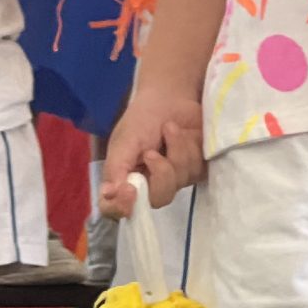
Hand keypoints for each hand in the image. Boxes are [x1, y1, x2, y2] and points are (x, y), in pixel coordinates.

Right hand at [103, 87, 206, 210]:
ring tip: (169, 128)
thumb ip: (116, 169)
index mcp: (125, 182)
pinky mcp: (197, 170)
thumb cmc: (142, 119)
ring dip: (176, 149)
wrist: (170, 97)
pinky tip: (185, 132)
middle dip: (161, 172)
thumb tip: (110, 195)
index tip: (130, 191)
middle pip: (159, 200)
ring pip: (181, 180)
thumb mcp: (124, 141)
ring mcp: (176, 180)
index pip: (117, 209)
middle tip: (152, 151)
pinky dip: (190, 146)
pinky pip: (198, 168)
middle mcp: (150, 187)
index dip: (123, 207)